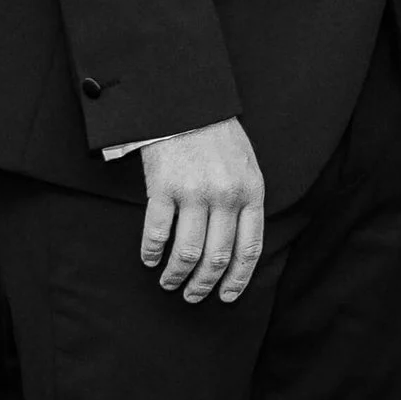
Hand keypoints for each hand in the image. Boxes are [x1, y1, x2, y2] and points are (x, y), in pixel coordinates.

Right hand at [138, 118, 265, 304]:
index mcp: (251, 192)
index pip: (249, 249)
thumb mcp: (247, 166)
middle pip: (217, 257)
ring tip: (169, 283)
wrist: (188, 103)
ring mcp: (194, 193)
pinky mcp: (164, 187)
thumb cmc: (218, 136)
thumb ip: (246, 202)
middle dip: (204, 285)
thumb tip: (239, 247)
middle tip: (193, 296)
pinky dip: (152, 252)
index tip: (226, 296)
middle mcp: (225, 197)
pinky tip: (149, 259)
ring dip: (176, 275)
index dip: (237, 279)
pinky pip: (157, 232)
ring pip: (187, 253)